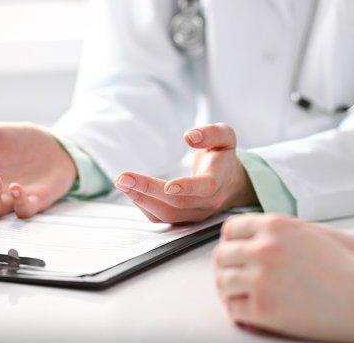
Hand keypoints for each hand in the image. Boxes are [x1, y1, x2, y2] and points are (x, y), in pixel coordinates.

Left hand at [114, 123, 256, 223]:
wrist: (231, 184)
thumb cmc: (223, 157)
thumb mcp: (225, 137)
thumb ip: (212, 133)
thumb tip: (190, 136)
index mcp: (219, 180)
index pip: (205, 187)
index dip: (188, 187)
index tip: (169, 185)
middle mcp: (208, 202)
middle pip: (178, 202)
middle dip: (148, 190)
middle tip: (123, 178)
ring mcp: (196, 215)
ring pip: (167, 214)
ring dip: (141, 200)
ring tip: (122, 183)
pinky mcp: (183, 220)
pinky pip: (161, 218)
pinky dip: (143, 206)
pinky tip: (130, 191)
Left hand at [213, 214, 353, 341]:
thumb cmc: (343, 264)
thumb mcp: (306, 234)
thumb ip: (276, 232)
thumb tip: (249, 238)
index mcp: (274, 226)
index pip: (231, 229)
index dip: (229, 242)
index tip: (230, 251)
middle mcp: (263, 249)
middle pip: (223, 255)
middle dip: (224, 266)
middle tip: (227, 274)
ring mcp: (261, 278)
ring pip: (224, 283)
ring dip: (227, 290)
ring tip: (233, 294)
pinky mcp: (264, 308)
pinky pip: (235, 309)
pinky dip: (237, 311)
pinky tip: (244, 311)